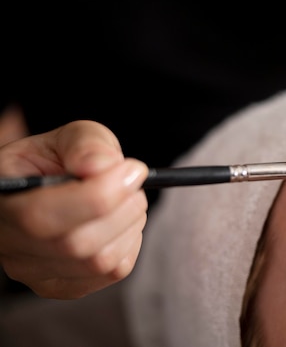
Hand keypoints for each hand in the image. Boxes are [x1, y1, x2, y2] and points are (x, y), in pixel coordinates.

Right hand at [0, 120, 148, 298]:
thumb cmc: (56, 160)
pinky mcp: (61, 286)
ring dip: (130, 224)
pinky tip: (120, 222)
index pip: (43, 215)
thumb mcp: (67, 138)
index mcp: (1, 199)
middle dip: (123, 207)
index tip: (133, 169)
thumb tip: (104, 166)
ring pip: (100, 261)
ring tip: (126, 198)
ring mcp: (33, 272)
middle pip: (78, 244)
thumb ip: (85, 144)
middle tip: (133, 180)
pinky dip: (130, 243)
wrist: (52, 185)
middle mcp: (8, 243)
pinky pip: (112, 273)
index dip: (99, 193)